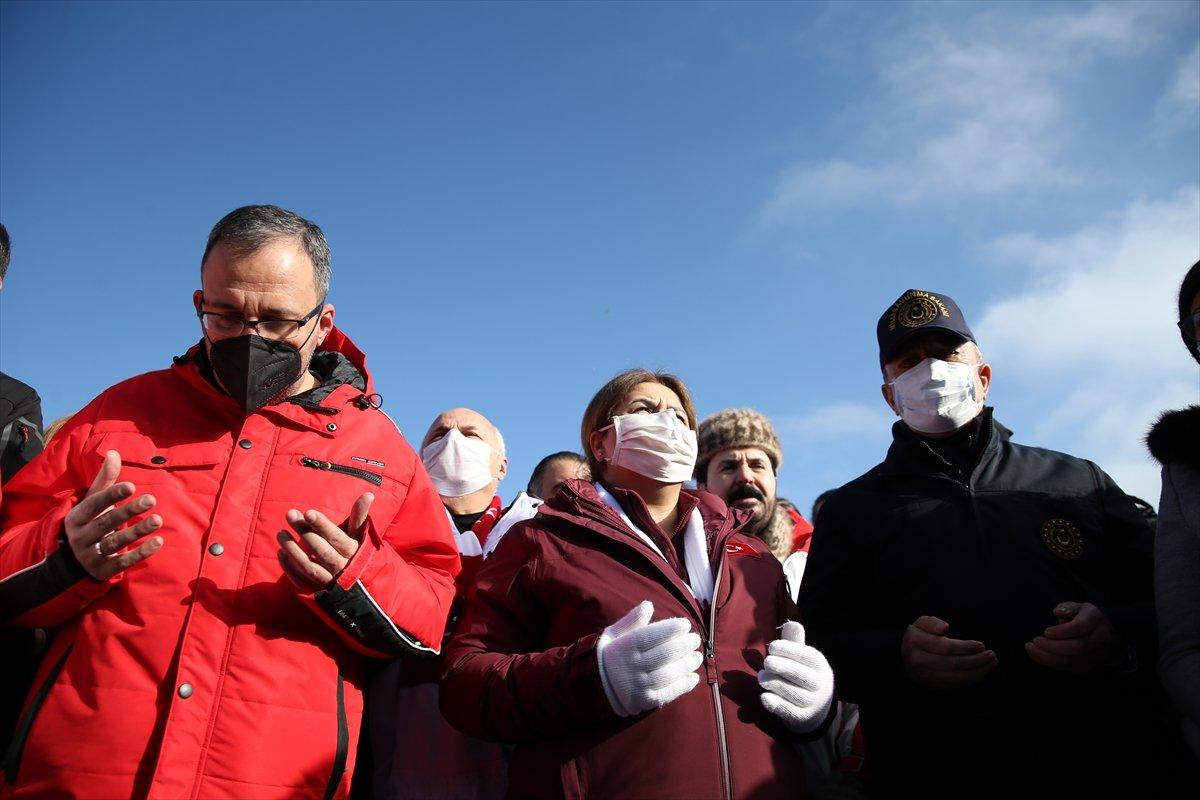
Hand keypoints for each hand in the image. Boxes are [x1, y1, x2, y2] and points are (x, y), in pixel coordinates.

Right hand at [64, 450, 163, 580]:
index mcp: (77, 517)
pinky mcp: (103, 570)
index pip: (94, 504)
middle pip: (106, 523)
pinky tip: (158, 542)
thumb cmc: (90, 521)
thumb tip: (113, 452)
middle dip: (128, 511)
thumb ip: (105, 479)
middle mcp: (81, 536)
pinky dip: (141, 553)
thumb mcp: (93, 501)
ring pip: (115, 543)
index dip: (112, 495)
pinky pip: (123, 562)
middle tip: (151, 499)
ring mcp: (90, 555)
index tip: (132, 486)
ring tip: (158, 519)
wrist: (73, 561)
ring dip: (138, 531)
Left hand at [276, 492, 372, 590]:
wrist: (360, 586)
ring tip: (281, 533)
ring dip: (292, 550)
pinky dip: (289, 567)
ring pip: (308, 566)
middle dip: (304, 531)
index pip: (336, 537)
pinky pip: (301, 580)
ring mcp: (329, 580)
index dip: (322, 525)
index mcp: (353, 552)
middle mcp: (341, 567)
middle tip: (290, 514)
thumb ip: (360, 516)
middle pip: (320, 549)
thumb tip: (369, 494)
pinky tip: (281, 552)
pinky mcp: (317, 591)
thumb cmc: (357, 553)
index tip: (308, 512)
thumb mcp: (359, 535)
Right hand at [596, 601, 703, 716]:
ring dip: (687, 664)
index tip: (686, 624)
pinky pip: (668, 693)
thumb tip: (648, 604)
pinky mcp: (644, 701)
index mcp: (624, 647)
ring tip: (697, 657)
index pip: (651, 636)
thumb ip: (631, 621)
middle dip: (684, 645)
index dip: (671, 629)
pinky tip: (693, 677)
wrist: (596, 687)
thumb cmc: (610, 655)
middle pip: (664, 654)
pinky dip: (683, 685)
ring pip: (669, 674)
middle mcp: (631, 666)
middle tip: (696, 639)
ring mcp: (638, 686)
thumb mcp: (614, 634)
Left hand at [758, 621, 834, 733]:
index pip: (808, 656)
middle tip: (766, 662)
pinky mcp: (803, 718)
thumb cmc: (803, 676)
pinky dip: (776, 704)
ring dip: (775, 684)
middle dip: (781, 667)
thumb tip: (791, 623)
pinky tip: (764, 697)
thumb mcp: (802, 659)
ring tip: (761, 677)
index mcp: (821, 666)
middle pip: (802, 675)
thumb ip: (795, 642)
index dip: (789, 650)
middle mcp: (821, 685)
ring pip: (794, 694)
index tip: (772, 647)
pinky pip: (789, 712)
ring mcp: (813, 703)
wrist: (815, 710)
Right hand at [902, 615, 996, 688]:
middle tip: (991, 654)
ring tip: (991, 663)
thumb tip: (944, 627)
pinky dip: (971, 679)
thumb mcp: (920, 623)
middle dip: (975, 660)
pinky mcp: (932, 685)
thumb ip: (932, 622)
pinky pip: (955, 684)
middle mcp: (918, 661)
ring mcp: (924, 676)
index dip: (965, 647)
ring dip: (977, 672)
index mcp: (915, 642)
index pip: (944, 647)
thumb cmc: (919, 636)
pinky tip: (982, 671)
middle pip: (952, 663)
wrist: (904, 656)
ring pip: (955, 677)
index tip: (981, 645)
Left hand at [1025, 601, 1121, 673]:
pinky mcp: (1092, 666)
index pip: (1081, 626)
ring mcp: (1098, 655)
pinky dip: (1052, 663)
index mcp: (1096, 619)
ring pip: (1073, 661)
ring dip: (1048, 657)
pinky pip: (1070, 668)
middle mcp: (1100, 638)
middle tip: (1034, 642)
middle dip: (1052, 646)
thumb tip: (1058, 611)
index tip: (1045, 632)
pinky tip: (1039, 655)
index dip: (1062, 631)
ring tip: (1031, 649)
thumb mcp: (1079, 607)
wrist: (1109, 636)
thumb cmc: (1086, 618)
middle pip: (1077, 647)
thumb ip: (1068, 607)